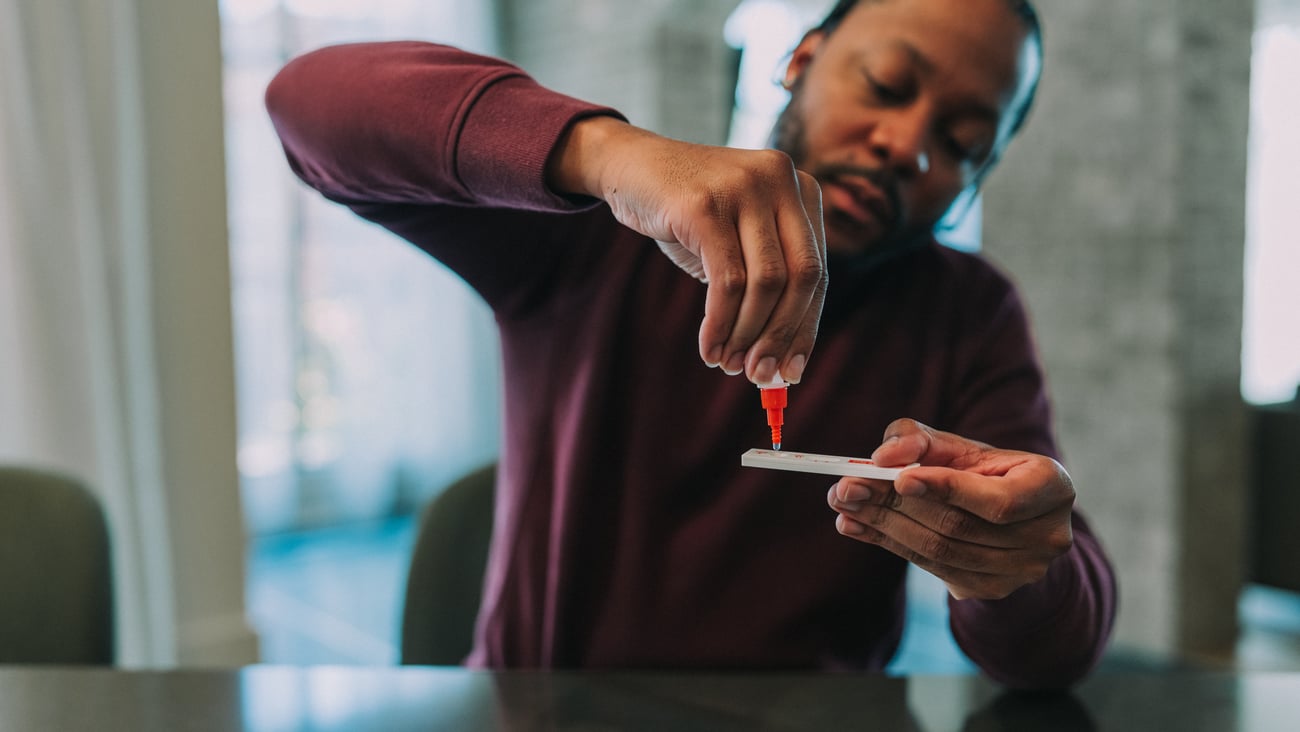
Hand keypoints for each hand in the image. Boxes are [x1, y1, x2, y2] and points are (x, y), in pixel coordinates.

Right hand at [546, 117, 826, 383]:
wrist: (631, 167)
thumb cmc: (689, 214)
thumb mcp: (738, 240)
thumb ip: (767, 286)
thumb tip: (781, 365)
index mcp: (802, 189)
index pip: (817, 272)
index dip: (805, 328)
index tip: (791, 373)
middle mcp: (781, 180)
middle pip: (802, 277)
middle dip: (781, 336)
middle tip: (759, 376)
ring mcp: (744, 187)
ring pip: (765, 283)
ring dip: (747, 335)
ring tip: (727, 363)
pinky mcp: (705, 205)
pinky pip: (725, 281)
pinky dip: (719, 324)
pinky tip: (709, 347)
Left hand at [826, 419, 1075, 599]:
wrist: (1002, 512)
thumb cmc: (979, 469)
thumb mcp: (955, 444)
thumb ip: (918, 439)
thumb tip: (883, 458)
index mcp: (1052, 487)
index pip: (1000, 500)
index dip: (949, 489)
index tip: (898, 478)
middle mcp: (1048, 535)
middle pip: (960, 527)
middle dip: (895, 505)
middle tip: (846, 489)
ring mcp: (1022, 571)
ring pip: (941, 552)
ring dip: (883, 527)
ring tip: (844, 505)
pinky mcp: (991, 589)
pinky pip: (932, 568)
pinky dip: (890, 544)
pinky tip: (857, 526)